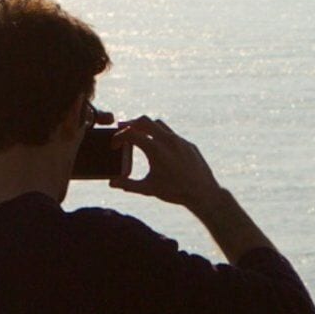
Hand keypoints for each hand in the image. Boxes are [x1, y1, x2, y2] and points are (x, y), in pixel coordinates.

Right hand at [109, 117, 223, 208]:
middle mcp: (167, 140)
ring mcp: (180, 140)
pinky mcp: (188, 144)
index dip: (118, 138)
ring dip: (146, 127)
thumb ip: (128, 184)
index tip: (114, 146)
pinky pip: (172, 134)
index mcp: (155, 148)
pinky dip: (160, 135)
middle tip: (122, 130)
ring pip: (159, 124)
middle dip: (130, 124)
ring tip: (138, 135)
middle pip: (144, 121)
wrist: (203, 193)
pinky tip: (158, 146)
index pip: (130, 134)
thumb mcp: (148, 189)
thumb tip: (111, 183)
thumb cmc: (175, 191)